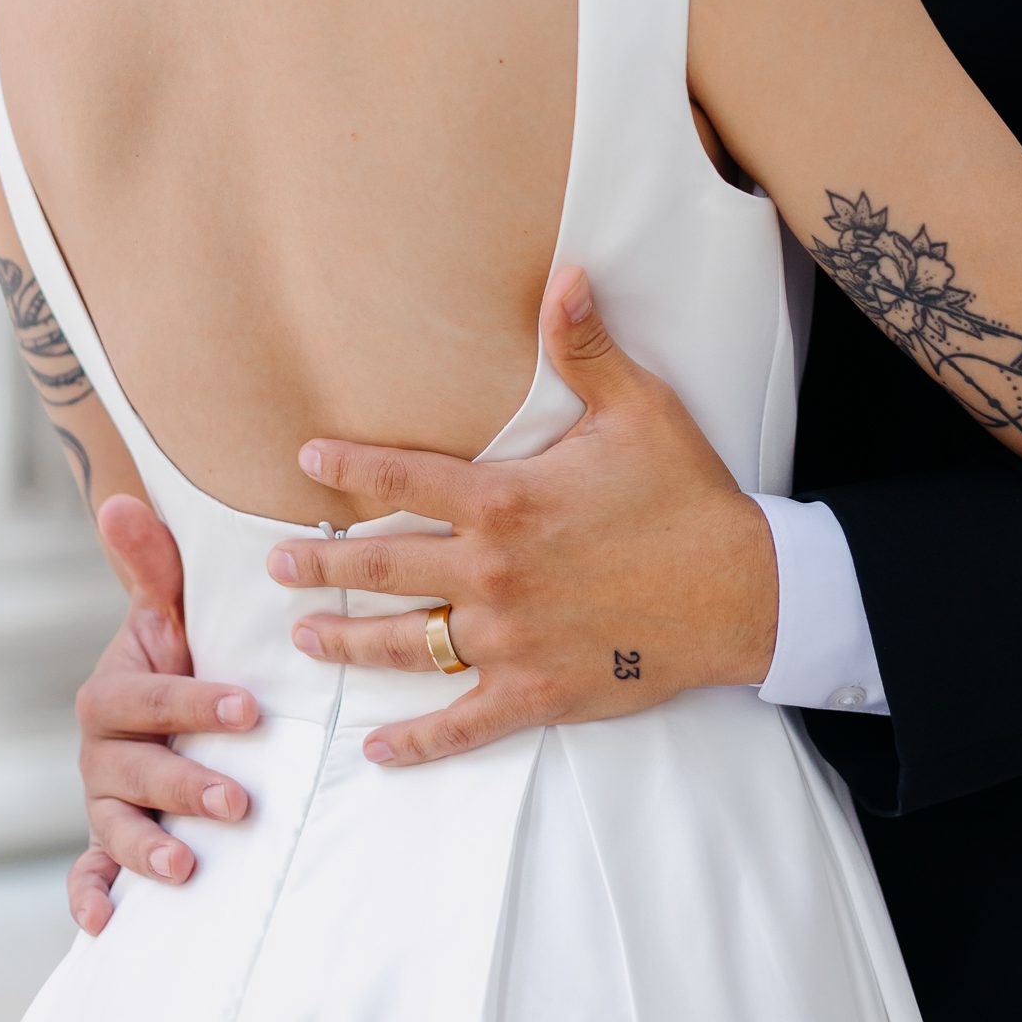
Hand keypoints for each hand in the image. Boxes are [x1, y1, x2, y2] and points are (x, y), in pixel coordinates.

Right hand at [67, 496, 258, 934]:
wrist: (170, 700)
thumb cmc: (183, 650)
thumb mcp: (172, 610)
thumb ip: (152, 565)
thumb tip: (119, 501)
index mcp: (114, 690)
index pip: (148, 698)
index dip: (193, 704)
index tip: (247, 710)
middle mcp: (102, 749)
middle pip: (133, 770)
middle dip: (185, 784)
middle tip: (241, 800)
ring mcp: (105, 799)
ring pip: (113, 827)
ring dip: (146, 848)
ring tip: (187, 867)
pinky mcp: (110, 844)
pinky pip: (88, 876)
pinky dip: (91, 900)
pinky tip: (110, 924)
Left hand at [268, 268, 778, 767]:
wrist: (744, 592)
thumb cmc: (686, 495)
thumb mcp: (637, 409)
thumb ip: (584, 346)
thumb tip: (563, 272)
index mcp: (506, 501)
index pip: (403, 481)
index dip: (348, 468)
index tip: (304, 460)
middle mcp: (493, 573)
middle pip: (385, 569)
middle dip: (323, 565)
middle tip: (277, 564)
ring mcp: (510, 638)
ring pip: (406, 645)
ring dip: (348, 641)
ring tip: (303, 636)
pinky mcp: (537, 691)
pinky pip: (462, 723)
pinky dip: (417, 743)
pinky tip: (377, 749)